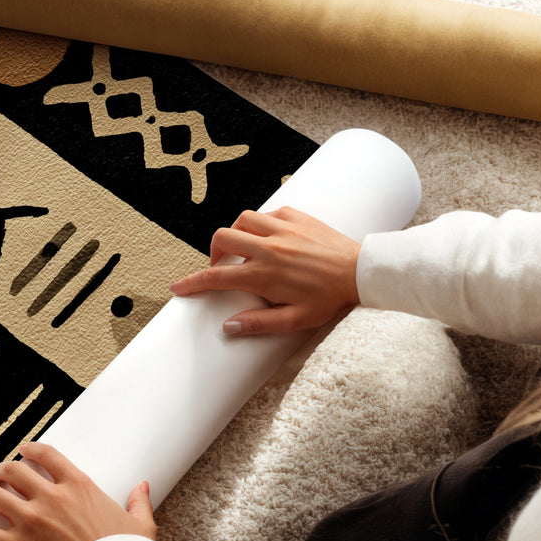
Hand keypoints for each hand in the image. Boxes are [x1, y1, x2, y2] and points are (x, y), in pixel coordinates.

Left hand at [0, 442, 154, 540]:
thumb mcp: (139, 524)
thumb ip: (138, 501)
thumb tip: (142, 486)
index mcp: (78, 486)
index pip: (46, 455)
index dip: (30, 450)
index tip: (23, 449)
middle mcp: (50, 497)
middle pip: (14, 471)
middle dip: (2, 470)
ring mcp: (30, 521)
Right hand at [170, 206, 360, 335]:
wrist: (361, 272)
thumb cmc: (330, 298)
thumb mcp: (296, 320)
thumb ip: (259, 324)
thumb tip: (228, 327)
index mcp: (264, 274)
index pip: (216, 277)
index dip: (192, 283)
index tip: (178, 287)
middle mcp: (268, 248)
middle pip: (222, 238)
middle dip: (213, 252)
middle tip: (220, 266)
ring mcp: (282, 229)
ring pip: (241, 220)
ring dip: (235, 233)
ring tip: (243, 249)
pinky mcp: (296, 216)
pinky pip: (267, 213)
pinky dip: (260, 223)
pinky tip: (268, 236)